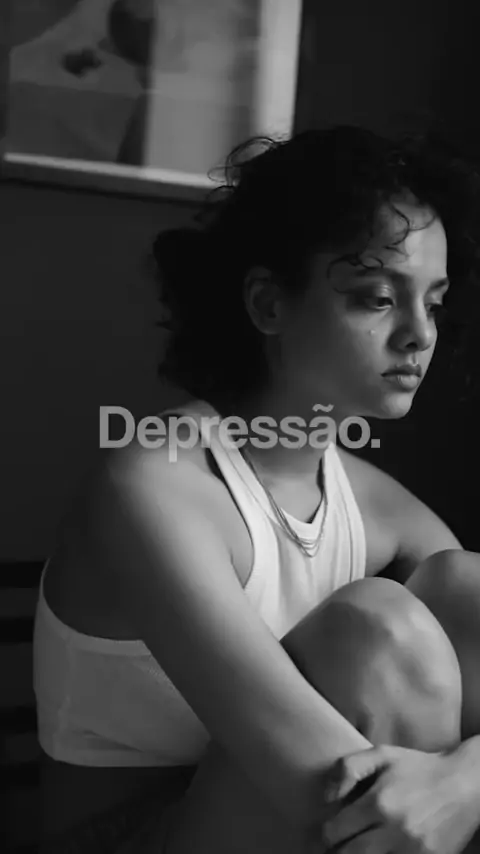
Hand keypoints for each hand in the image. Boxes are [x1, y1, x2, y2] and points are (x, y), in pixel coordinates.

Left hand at [321, 744, 479, 852]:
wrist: (464, 783)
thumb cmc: (419, 767)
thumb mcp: (382, 754)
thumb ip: (348, 768)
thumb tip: (327, 797)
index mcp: (378, 802)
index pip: (336, 831)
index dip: (328, 832)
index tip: (330, 830)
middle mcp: (393, 830)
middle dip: (338, 850)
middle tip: (339, 845)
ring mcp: (412, 850)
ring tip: (357, 847)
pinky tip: (380, 851)